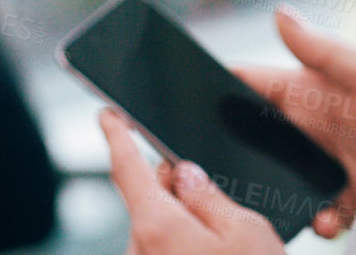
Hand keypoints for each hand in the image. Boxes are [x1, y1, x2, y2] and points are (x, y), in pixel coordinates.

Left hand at [100, 107, 284, 254]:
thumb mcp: (248, 233)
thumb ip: (210, 196)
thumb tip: (185, 174)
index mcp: (158, 227)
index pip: (128, 170)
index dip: (118, 136)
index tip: (107, 114)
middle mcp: (139, 253)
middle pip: (148, 202)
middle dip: (175, 191)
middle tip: (216, 198)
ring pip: (156, 233)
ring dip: (183, 227)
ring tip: (228, 246)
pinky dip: (184, 249)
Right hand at [233, 5, 355, 238]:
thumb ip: (323, 51)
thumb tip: (279, 13)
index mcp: (315, 93)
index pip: (258, 85)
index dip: (225, 86)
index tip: (194, 92)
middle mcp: (316, 131)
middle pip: (258, 137)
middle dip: (235, 146)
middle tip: (213, 157)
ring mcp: (327, 168)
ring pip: (278, 180)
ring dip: (271, 188)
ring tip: (272, 194)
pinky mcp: (344, 204)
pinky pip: (313, 215)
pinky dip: (313, 220)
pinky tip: (324, 218)